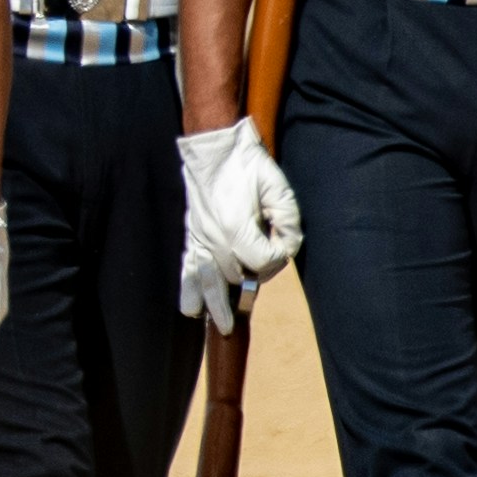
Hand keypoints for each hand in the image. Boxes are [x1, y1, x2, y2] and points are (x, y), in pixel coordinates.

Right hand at [175, 122, 302, 331]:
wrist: (213, 150)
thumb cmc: (247, 166)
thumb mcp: (279, 188)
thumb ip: (288, 221)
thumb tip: (287, 245)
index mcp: (237, 229)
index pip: (263, 262)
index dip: (279, 257)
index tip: (283, 241)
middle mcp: (215, 240)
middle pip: (239, 274)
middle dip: (255, 276)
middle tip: (267, 263)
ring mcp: (200, 240)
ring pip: (207, 282)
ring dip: (214, 306)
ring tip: (221, 325)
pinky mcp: (192, 236)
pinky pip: (188, 269)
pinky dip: (189, 290)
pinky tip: (191, 309)